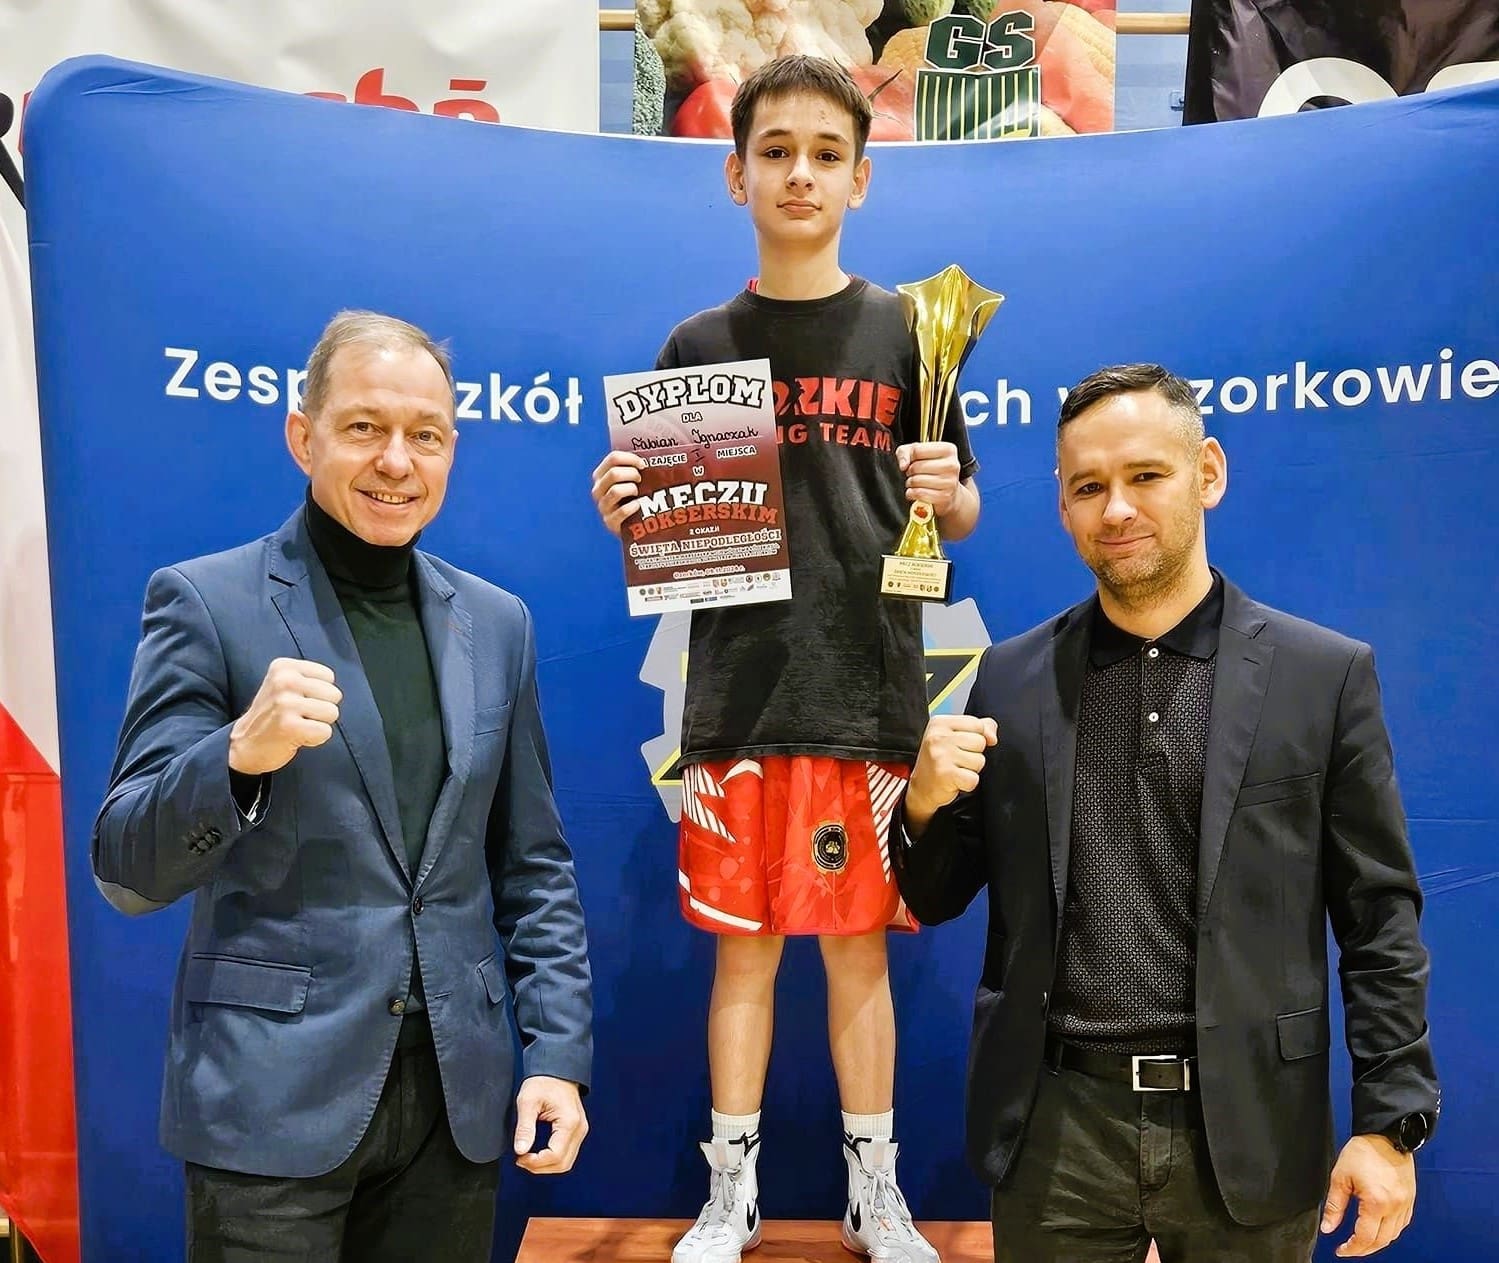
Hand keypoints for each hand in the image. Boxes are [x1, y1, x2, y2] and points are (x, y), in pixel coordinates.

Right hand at [228, 659, 340, 775]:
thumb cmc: (273, 714)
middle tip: (298, 716)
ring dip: (318, 724)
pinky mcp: (289, 726)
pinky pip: (325, 732)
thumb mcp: (283, 683)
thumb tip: (338, 687)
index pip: (329, 677)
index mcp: (283, 667)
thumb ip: (309, 678)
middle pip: (334, 695)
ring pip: (332, 713)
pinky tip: (296, 737)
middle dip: (321, 709)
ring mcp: (285, 703)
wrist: (244, 744)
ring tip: (297, 725)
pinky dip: (315, 739)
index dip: (319, 693)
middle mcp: (283, 681)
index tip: (298, 701)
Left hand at [514, 1075, 588, 1173]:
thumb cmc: (544, 1081)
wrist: (557, 1070)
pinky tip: (538, 1153)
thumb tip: (520, 1150)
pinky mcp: (576, 1131)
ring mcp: (580, 1131)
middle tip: (522, 1160)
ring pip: (566, 1162)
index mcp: (569, 1122)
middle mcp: (579, 1129)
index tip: (520, 1158)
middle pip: (563, 1163)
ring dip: (546, 1165)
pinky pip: (567, 1154)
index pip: (555, 1155)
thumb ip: (524, 1128)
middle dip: (540, 1167)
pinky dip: (552, 1159)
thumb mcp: (528, 1101)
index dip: (536, 1162)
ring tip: (528, 1158)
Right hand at [590, 450, 645, 535]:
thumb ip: (635, 468)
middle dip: (632, 474)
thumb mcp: (631, 480)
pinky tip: (639, 506)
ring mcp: (603, 507)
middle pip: (614, 473)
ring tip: (639, 493)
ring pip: (616, 491)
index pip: (613, 458)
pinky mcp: (610, 522)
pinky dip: (633, 507)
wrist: (633, 525)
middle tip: (641, 480)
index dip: (631, 458)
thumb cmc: (634, 497)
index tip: (643, 464)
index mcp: (601, 475)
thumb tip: (652, 455)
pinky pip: (622, 511)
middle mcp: (598, 490)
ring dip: (632, 489)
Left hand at [896, 441, 961, 515]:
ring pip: (917, 481)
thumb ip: (905, 452)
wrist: (948, 490)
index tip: (912, 461)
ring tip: (915, 482)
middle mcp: (952, 465)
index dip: (910, 457)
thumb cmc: (932, 469)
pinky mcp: (944, 496)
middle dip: (909, 471)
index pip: (918, 450)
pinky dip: (912, 493)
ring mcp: (950, 482)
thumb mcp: (917, 454)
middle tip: (913, 473)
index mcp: (948, 450)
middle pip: (917, 466)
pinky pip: (919, 493)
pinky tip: (915, 491)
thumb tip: (903, 464)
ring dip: (910, 483)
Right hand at [906, 714, 997, 829]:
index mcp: (940, 723)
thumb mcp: (955, 735)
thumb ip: (980, 727)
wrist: (921, 786)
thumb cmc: (940, 760)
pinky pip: (973, 779)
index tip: (960, 745)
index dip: (975, 737)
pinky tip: (955, 780)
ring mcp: (940, 755)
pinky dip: (968, 784)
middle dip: (973, 754)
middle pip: (980, 742)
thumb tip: (992, 737)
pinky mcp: (945, 774)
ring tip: (955, 769)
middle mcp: (938, 737)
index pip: (977, 724)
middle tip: (956, 760)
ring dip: (971, 769)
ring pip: (979, 761)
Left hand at [1321, 1134, 1416, 1255]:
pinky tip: (1378, 1229)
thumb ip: (1334, 1206)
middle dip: (1364, 1249)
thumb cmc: (1362, 1152)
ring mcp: (1406, 1205)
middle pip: (1381, 1241)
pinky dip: (1390, 1232)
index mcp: (1377, 1203)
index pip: (1365, 1237)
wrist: (1386, 1136)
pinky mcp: (1410, 1200)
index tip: (1341, 1251)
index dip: (1352, 1248)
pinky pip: (1402, 1225)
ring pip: (1394, 1236)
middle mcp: (1395, 1208)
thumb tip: (1328, 1228)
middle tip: (1349, 1249)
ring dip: (1378, 1242)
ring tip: (1361, 1241)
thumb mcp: (1340, 1177)